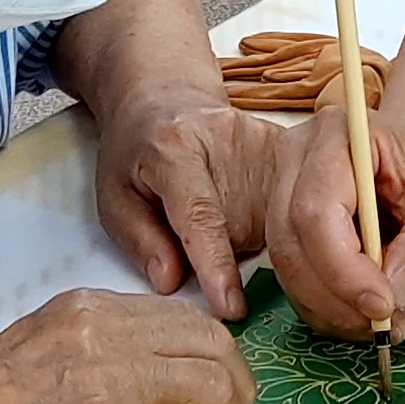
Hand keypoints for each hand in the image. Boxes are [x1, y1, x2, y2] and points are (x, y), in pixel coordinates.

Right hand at [0, 288, 250, 403]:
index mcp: (89, 308)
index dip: (215, 357)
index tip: (216, 389)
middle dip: (234, 390)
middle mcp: (104, 332)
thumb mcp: (44, 345)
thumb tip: (168, 378)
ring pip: (211, 390)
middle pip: (214, 347)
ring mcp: (107, 380)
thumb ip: (104, 348)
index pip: (186, 317)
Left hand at [95, 92, 281, 317]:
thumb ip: (139, 240)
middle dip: (220, 251)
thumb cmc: (137, 150)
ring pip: (269, 225)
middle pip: (239, 229)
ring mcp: (262, 142)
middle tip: (191, 225)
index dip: (215, 263)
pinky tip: (245, 204)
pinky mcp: (287, 146)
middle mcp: (225, 141)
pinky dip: (269, 223)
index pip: (199, 214)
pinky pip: (290, 208)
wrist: (168, 96)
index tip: (230, 307)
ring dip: (244, 237)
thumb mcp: (114, 195)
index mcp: (174, 148)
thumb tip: (172, 283)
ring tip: (217, 208)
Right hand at [268, 105, 404, 337]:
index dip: (343, 269)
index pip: (317, 211)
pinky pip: (293, 279)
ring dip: (334, 309)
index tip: (384, 306)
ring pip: (287, 268)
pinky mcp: (285, 226)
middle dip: (337, 299)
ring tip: (389, 317)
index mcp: (338, 134)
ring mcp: (282, 192)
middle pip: (291, 244)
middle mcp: (296, 159)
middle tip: (388, 324)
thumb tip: (394, 294)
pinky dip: (329, 308)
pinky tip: (367, 309)